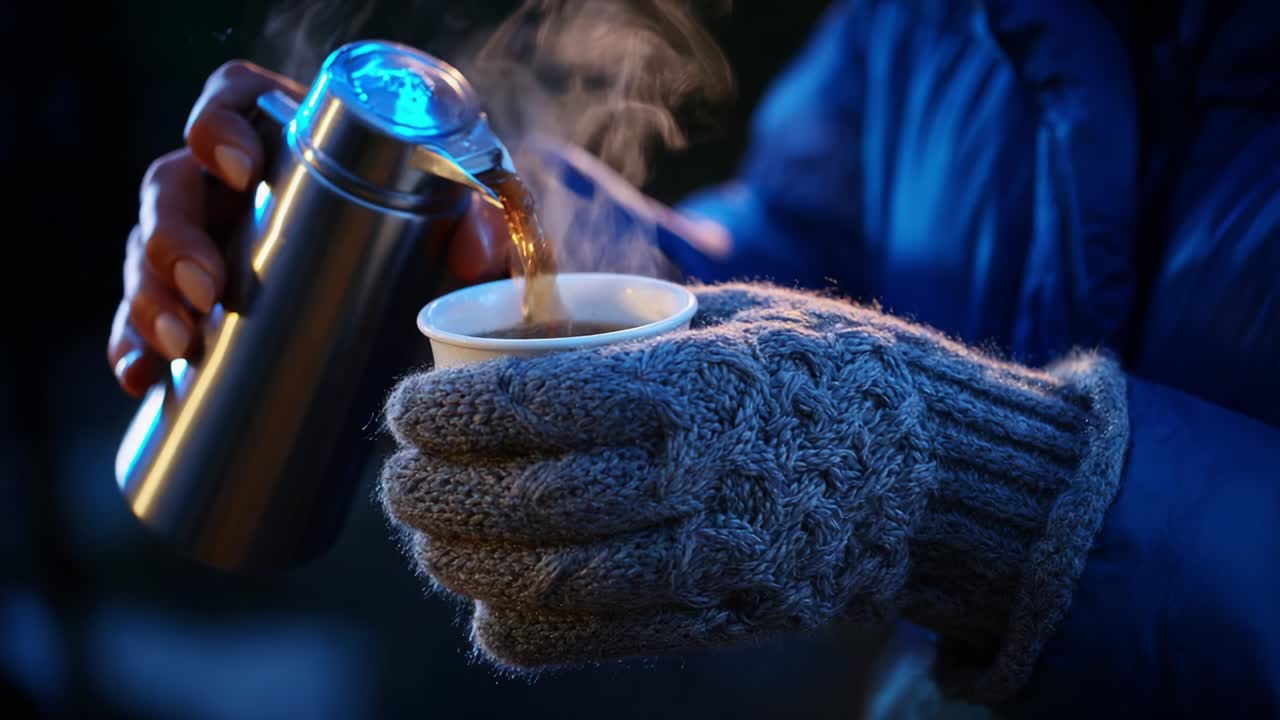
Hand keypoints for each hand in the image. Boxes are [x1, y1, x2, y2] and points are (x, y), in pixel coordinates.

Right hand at [109, 60, 511, 396]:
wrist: (411, 307)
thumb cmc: (429, 242)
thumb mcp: (460, 231)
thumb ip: (482, 228)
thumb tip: (471, 250)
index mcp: (285, 144)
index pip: (228, 103)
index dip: (215, 123)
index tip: (237, 165)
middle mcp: (231, 189)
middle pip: (170, 186)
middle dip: (172, 236)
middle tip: (207, 287)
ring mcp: (204, 245)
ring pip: (145, 253)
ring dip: (147, 295)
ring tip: (181, 343)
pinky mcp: (192, 305)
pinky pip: (139, 320)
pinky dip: (131, 347)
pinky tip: (139, 377)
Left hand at [378, 280, 1126, 695]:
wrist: (942, 477)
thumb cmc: (839, 375)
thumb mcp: (746, 319)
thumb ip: (639, 332)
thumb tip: (532, 330)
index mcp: (697, 390)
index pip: (534, 407)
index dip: (447, 415)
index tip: (403, 412)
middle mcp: (699, 482)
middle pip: (527, 506)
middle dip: (434, 498)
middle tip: (398, 483)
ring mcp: (714, 563)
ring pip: (551, 582)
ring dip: (465, 567)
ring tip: (428, 542)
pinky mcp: (725, 619)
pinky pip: (600, 642)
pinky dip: (525, 633)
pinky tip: (487, 608)